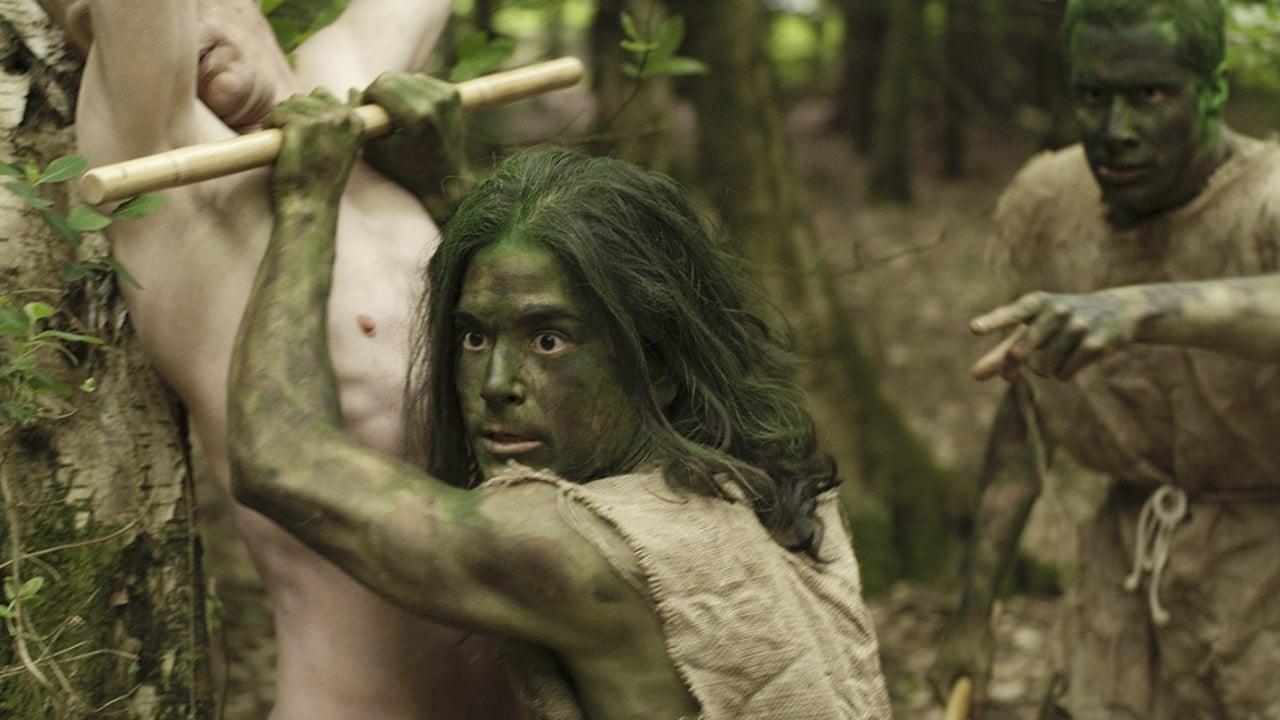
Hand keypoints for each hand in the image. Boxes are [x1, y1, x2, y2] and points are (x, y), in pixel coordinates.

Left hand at [264, 89, 363, 205]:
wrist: (310, 207)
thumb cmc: (322, 182)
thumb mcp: (344, 147)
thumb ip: (345, 120)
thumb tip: (353, 91)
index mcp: (355, 122)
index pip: (324, 96)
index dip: (309, 114)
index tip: (308, 137)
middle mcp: (341, 118)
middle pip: (305, 98)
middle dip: (294, 116)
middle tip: (295, 143)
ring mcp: (321, 121)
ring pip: (289, 104)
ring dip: (281, 121)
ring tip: (286, 145)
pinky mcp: (299, 126)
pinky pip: (277, 113)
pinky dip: (271, 126)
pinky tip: (278, 145)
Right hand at [360, 72, 466, 213]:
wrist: (447, 178)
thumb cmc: (408, 170)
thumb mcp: (377, 150)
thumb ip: (363, 119)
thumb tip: (351, 89)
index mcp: (415, 116)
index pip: (380, 85)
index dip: (368, 97)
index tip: (368, 111)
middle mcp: (434, 102)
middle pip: (393, 78)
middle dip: (381, 92)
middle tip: (380, 112)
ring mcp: (446, 97)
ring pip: (408, 77)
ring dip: (398, 90)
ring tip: (398, 113)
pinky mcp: (453, 95)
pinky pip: (423, 81)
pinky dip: (414, 91)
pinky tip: (412, 109)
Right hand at [929, 617, 995, 717]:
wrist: (975, 613)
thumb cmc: (977, 640)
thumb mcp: (982, 671)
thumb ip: (980, 697)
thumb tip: (978, 718)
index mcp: (936, 678)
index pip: (949, 707)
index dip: (964, 715)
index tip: (978, 716)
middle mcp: (934, 674)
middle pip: (953, 700)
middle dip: (968, 702)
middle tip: (983, 699)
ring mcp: (941, 668)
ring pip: (958, 691)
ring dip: (972, 690)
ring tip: (981, 670)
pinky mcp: (949, 663)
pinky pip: (959, 681)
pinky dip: (971, 681)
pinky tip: (980, 665)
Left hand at [969, 289, 1145, 380]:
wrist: (1118, 310)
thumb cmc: (1060, 322)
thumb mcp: (1032, 328)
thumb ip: (1002, 351)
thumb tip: (974, 376)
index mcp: (1036, 303)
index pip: (1012, 314)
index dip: (992, 322)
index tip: (973, 328)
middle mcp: (1056, 311)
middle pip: (1020, 351)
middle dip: (1011, 366)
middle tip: (1008, 375)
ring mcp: (1077, 326)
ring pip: (1043, 369)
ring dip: (1045, 370)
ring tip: (1057, 355)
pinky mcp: (1095, 344)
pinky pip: (1064, 374)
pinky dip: (1065, 373)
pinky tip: (1076, 359)